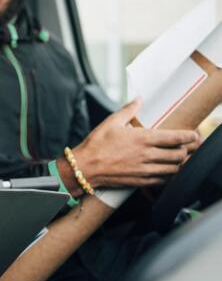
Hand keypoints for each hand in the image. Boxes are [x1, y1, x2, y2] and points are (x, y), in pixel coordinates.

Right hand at [63, 98, 198, 189]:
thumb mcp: (111, 121)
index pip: (175, 138)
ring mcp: (145, 169)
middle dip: (187, 150)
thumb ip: (128, 109)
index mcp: (142, 138)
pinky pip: (163, 180)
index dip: (189, 136)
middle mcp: (147, 155)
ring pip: (174, 168)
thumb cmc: (96, 143)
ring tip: (180, 158)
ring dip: (180, 163)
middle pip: (179, 154)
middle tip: (188, 146)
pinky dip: (169, 175)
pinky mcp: (141, 181)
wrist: (86, 166)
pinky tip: (167, 170)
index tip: (194, 135)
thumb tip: (139, 99)